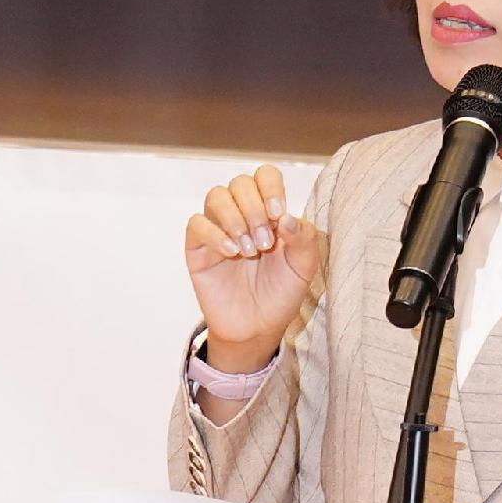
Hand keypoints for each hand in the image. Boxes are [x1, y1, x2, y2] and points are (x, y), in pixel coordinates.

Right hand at [183, 165, 324, 370]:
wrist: (257, 327)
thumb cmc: (281, 294)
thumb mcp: (304, 266)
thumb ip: (304, 238)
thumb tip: (286, 217)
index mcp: (268, 211)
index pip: (264, 175)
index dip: (270, 188)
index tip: (278, 215)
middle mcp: (242, 214)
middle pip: (240, 183)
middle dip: (254, 209)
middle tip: (265, 244)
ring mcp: (218, 229)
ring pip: (216, 196)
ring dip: (235, 219)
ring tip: (248, 250)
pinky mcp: (198, 248)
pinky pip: (197, 224)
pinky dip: (214, 234)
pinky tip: (231, 252)